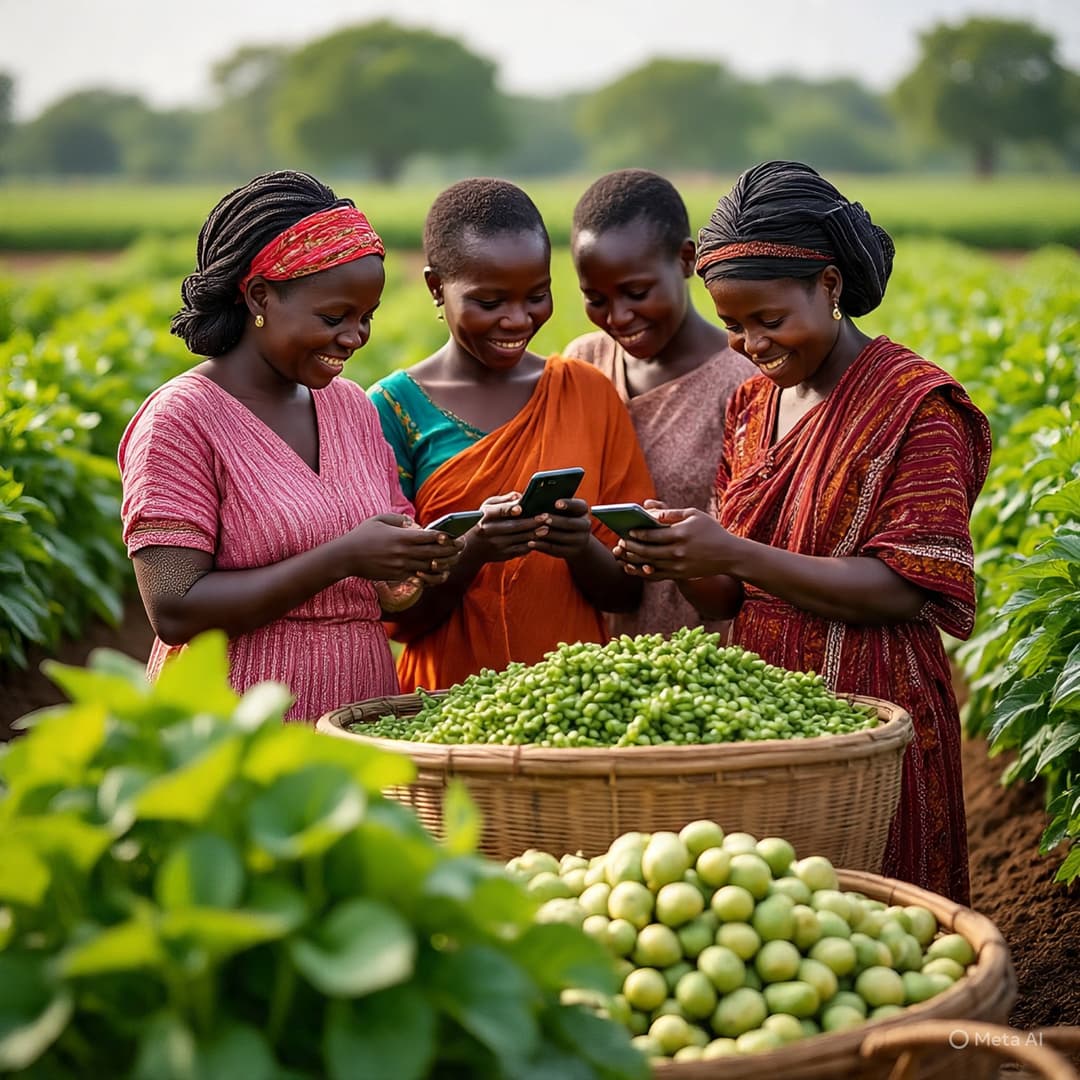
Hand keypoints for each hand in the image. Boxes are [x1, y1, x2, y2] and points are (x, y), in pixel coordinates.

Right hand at [343, 513, 462, 582]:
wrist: (347, 557)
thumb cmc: (363, 535)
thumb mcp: (379, 519)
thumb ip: (398, 519)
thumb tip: (413, 524)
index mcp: (402, 537)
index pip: (430, 537)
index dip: (445, 537)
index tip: (454, 536)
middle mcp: (405, 553)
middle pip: (435, 553)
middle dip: (451, 551)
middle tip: (461, 547)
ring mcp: (402, 566)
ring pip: (430, 567)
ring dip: (444, 564)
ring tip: (454, 560)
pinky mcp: (398, 576)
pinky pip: (419, 578)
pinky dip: (431, 576)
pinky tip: (438, 572)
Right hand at [466, 492, 543, 562]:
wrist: (474, 548)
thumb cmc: (485, 521)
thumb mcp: (488, 508)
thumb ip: (504, 501)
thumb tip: (519, 496)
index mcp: (485, 516)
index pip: (498, 512)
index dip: (509, 509)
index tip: (520, 508)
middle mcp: (489, 531)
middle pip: (512, 527)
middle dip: (530, 522)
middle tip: (545, 517)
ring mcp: (496, 545)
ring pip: (519, 540)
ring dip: (534, 534)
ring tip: (546, 528)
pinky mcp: (503, 555)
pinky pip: (520, 550)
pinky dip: (532, 545)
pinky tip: (541, 540)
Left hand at [524, 497, 591, 560]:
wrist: (574, 539)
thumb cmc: (561, 516)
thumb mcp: (562, 509)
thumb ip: (552, 502)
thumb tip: (534, 496)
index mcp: (583, 509)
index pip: (578, 505)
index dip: (567, 504)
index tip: (556, 503)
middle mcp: (585, 524)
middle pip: (571, 523)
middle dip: (555, 521)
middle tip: (540, 517)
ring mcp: (581, 540)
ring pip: (563, 538)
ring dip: (547, 534)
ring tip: (534, 531)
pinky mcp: (572, 552)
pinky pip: (556, 549)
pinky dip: (542, 546)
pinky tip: (530, 542)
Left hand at [614, 507, 740, 580]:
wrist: (729, 554)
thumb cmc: (711, 530)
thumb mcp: (694, 514)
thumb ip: (671, 512)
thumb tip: (648, 510)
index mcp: (681, 534)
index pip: (653, 535)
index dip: (638, 534)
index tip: (628, 532)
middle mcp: (679, 552)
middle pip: (648, 551)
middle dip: (632, 548)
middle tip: (621, 543)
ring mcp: (679, 566)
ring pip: (650, 565)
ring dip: (634, 561)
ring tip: (624, 555)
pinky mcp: (680, 575)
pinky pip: (657, 576)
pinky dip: (643, 572)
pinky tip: (635, 568)